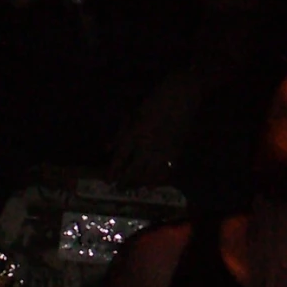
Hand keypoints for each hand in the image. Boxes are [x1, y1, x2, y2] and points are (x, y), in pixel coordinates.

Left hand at [105, 69, 199, 185]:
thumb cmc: (153, 103)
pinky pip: (165, 172)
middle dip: (125, 181)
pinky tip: (151, 186)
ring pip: (149, 175)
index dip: (113, 170)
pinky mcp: (175, 153)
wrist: (180, 98)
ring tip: (134, 187)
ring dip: (140, 183)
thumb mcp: (132, 115)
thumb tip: (107, 149)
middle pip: (134, 171)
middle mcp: (147, 146)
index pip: (120, 157)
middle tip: (119, 187)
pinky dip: (157, 181)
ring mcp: (162, 152)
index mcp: (135, 134)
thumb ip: (120, 134)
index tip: (108, 180)